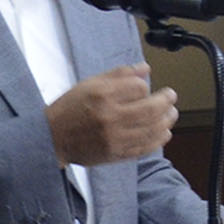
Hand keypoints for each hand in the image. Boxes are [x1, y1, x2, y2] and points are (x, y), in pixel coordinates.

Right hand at [45, 64, 177, 166]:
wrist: (52, 138)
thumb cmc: (70, 109)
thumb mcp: (90, 83)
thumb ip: (119, 75)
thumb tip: (145, 69)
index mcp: (102, 95)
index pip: (139, 87)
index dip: (144, 86)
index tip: (143, 88)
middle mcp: (110, 117)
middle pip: (151, 109)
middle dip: (166, 101)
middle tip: (171, 96)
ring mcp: (114, 138)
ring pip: (152, 130)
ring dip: (167, 120)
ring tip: (171, 114)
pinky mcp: (116, 154)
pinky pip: (145, 148)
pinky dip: (158, 139)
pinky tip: (164, 132)